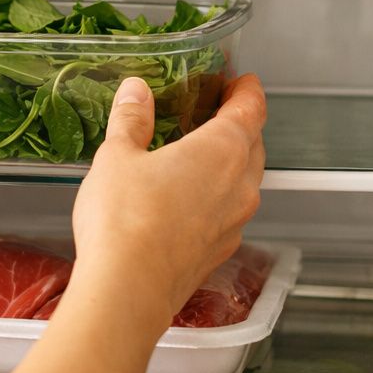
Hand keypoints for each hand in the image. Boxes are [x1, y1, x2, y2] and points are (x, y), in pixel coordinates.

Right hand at [69, 74, 266, 329]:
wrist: (128, 291)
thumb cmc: (125, 220)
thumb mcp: (118, 156)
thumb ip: (131, 119)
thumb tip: (135, 91)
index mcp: (223, 149)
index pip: (252, 108)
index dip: (248, 90)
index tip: (241, 81)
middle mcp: (240, 185)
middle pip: (254, 144)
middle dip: (239, 125)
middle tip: (217, 111)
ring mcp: (234, 222)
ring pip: (244, 181)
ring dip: (229, 164)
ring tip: (199, 155)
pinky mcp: (220, 252)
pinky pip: (228, 213)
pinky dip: (216, 198)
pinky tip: (187, 199)